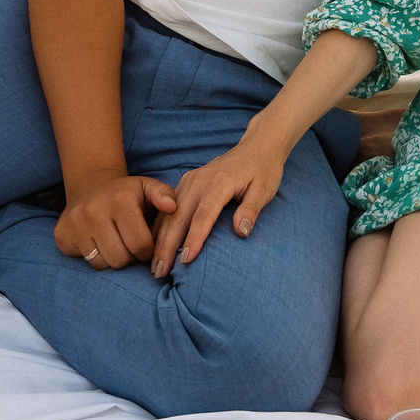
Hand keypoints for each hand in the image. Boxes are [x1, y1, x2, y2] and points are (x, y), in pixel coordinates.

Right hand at [54, 171, 178, 268]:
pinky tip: (98, 242)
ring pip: (101, 264)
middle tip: (130, 246)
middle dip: (130, 257)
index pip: (140, 245)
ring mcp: (75, 224)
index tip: (146, 245)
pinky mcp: (62, 235)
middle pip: (120, 259)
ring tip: (116, 244)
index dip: (148, 251)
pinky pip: (84, 261)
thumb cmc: (127, 193)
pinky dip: (95, 257)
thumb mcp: (148, 187)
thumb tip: (172, 207)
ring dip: (112, 259)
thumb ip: (164, 195)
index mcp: (120, 201)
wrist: (90, 186)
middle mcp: (93, 212)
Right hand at [149, 135, 287, 275]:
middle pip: (179, 216)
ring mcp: (190, 181)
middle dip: (167, 245)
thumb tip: (241, 232)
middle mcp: (199, 181)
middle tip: (160, 272)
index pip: (203, 215)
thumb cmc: (263, 170)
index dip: (194, 238)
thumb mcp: (264, 189)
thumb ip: (251, 210)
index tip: (186, 260)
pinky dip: (160, 226)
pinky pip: (168, 206)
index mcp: (219, 182)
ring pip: (169, 212)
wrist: (257, 147)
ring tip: (154, 265)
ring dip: (159, 239)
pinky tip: (154, 244)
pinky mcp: (186, 183)